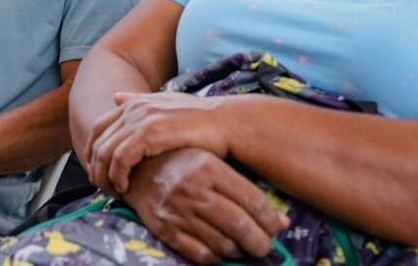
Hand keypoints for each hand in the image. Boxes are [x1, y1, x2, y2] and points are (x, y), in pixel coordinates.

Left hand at [87, 91, 232, 194]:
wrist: (227, 124)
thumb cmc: (201, 121)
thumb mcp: (166, 107)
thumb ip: (139, 102)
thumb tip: (115, 96)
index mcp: (134, 102)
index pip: (97, 127)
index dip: (93, 151)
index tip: (99, 172)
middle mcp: (133, 107)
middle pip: (96, 140)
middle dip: (95, 167)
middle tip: (102, 188)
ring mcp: (140, 118)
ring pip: (104, 151)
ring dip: (104, 175)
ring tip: (113, 192)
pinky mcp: (149, 132)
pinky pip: (120, 158)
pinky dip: (117, 175)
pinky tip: (125, 188)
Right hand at [123, 149, 287, 263]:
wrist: (136, 167)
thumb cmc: (181, 162)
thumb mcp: (211, 161)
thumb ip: (243, 187)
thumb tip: (281, 221)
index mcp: (209, 167)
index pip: (253, 201)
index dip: (271, 220)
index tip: (278, 226)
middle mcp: (194, 189)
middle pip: (240, 226)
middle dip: (260, 242)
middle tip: (265, 245)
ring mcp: (178, 211)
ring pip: (222, 244)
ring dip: (239, 251)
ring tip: (243, 246)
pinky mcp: (165, 229)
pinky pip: (200, 255)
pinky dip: (216, 258)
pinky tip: (219, 249)